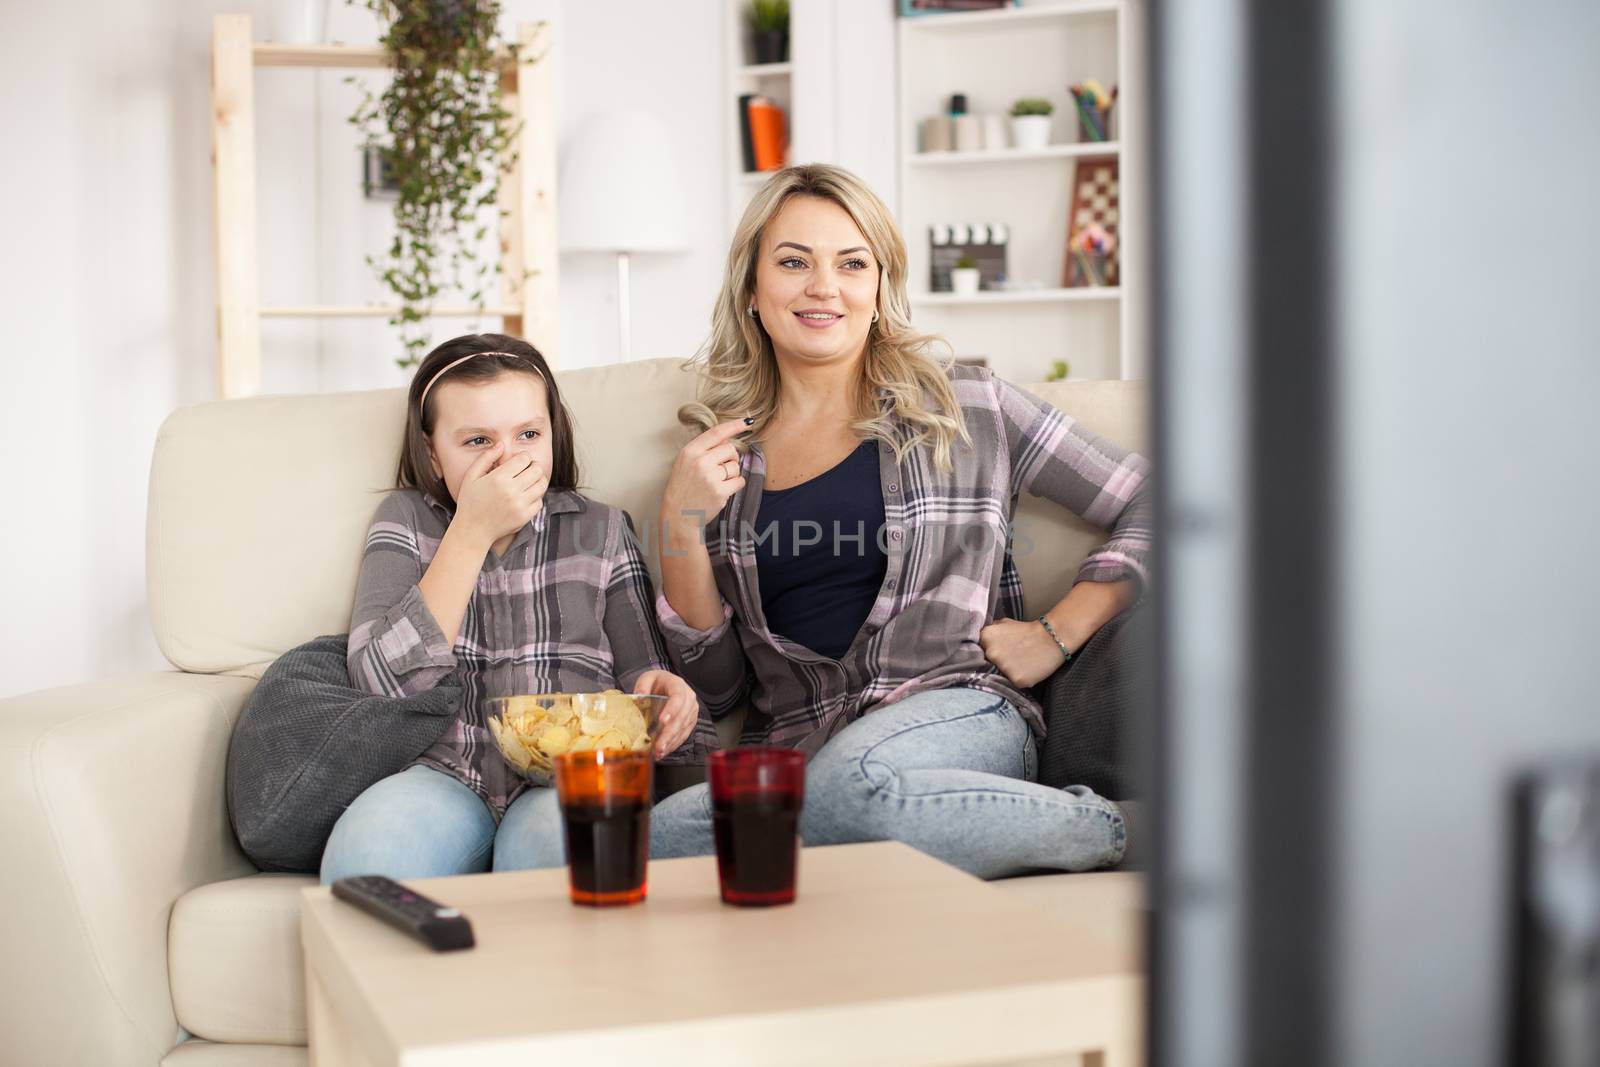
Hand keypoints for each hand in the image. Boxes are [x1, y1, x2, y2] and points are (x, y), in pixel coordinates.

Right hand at [452, 443, 546, 546]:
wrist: (472, 530)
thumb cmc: (470, 501)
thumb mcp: (471, 476)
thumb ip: (486, 458)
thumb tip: (501, 445)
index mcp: (498, 478)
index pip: (524, 459)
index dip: (524, 457)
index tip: (520, 461)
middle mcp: (511, 491)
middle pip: (537, 470)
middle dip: (534, 466)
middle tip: (527, 469)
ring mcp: (520, 505)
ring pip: (541, 485)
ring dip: (538, 480)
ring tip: (529, 481)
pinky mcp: (524, 517)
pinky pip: (540, 501)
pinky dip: (536, 497)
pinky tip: (526, 496)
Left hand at [633, 670, 699, 757]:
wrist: (666, 685)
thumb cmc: (657, 682)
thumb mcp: (647, 678)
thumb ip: (642, 685)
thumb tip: (639, 696)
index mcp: (678, 685)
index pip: (678, 697)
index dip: (671, 710)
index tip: (662, 721)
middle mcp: (688, 699)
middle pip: (682, 717)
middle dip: (670, 733)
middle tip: (659, 745)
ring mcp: (691, 711)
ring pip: (683, 729)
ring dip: (671, 742)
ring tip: (659, 752)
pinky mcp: (690, 722)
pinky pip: (683, 735)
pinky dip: (673, 744)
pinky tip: (664, 752)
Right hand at [659, 418, 750, 543]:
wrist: (678, 515)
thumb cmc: (684, 487)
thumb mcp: (685, 462)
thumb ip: (704, 449)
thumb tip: (728, 438)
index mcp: (690, 451)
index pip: (716, 432)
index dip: (734, 425)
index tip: (748, 421)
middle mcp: (700, 461)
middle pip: (730, 449)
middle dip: (730, 457)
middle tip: (720, 469)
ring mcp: (710, 477)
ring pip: (736, 466)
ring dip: (731, 474)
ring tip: (716, 482)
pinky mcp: (720, 492)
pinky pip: (739, 481)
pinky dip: (735, 485)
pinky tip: (722, 490)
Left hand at [979, 618, 1069, 687]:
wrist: (1051, 637)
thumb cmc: (1027, 631)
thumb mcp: (1004, 624)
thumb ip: (989, 633)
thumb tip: (976, 642)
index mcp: (985, 637)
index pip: (977, 653)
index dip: (987, 655)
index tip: (997, 654)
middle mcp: (991, 653)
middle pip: (987, 666)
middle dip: (996, 664)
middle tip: (1011, 659)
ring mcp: (1003, 667)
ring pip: (1000, 676)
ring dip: (1007, 673)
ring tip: (1020, 664)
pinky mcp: (1016, 679)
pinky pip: (1013, 684)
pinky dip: (1019, 679)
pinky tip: (1027, 670)